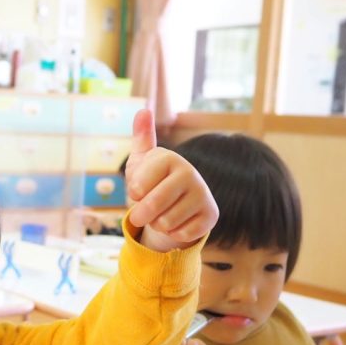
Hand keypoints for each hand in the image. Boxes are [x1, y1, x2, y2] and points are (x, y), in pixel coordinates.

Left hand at [125, 110, 217, 251]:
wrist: (177, 201)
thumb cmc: (153, 180)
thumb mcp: (142, 161)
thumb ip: (141, 138)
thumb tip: (143, 110)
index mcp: (169, 158)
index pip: (138, 186)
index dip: (134, 193)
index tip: (139, 189)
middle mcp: (190, 173)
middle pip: (152, 206)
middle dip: (142, 214)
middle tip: (144, 211)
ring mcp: (203, 194)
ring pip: (165, 223)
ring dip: (157, 224)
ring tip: (162, 213)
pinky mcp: (211, 215)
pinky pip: (181, 234)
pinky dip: (173, 234)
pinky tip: (178, 221)